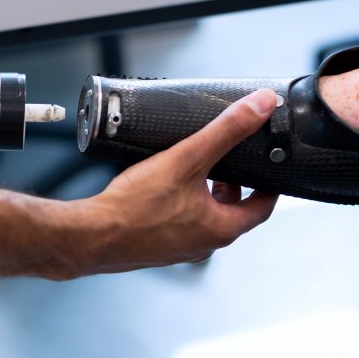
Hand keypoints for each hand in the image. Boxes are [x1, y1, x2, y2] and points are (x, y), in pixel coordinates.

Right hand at [69, 89, 279, 275]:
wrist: (91, 236)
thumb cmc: (136, 207)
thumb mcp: (186, 159)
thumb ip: (225, 131)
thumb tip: (260, 106)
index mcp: (220, 230)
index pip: (261, 208)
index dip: (267, 186)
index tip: (267, 171)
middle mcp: (203, 246)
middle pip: (230, 212)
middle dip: (230, 185)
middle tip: (224, 162)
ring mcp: (178, 250)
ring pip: (202, 219)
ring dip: (202, 196)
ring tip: (189, 170)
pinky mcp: (154, 249)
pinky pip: (176, 225)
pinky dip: (177, 207)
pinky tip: (158, 189)